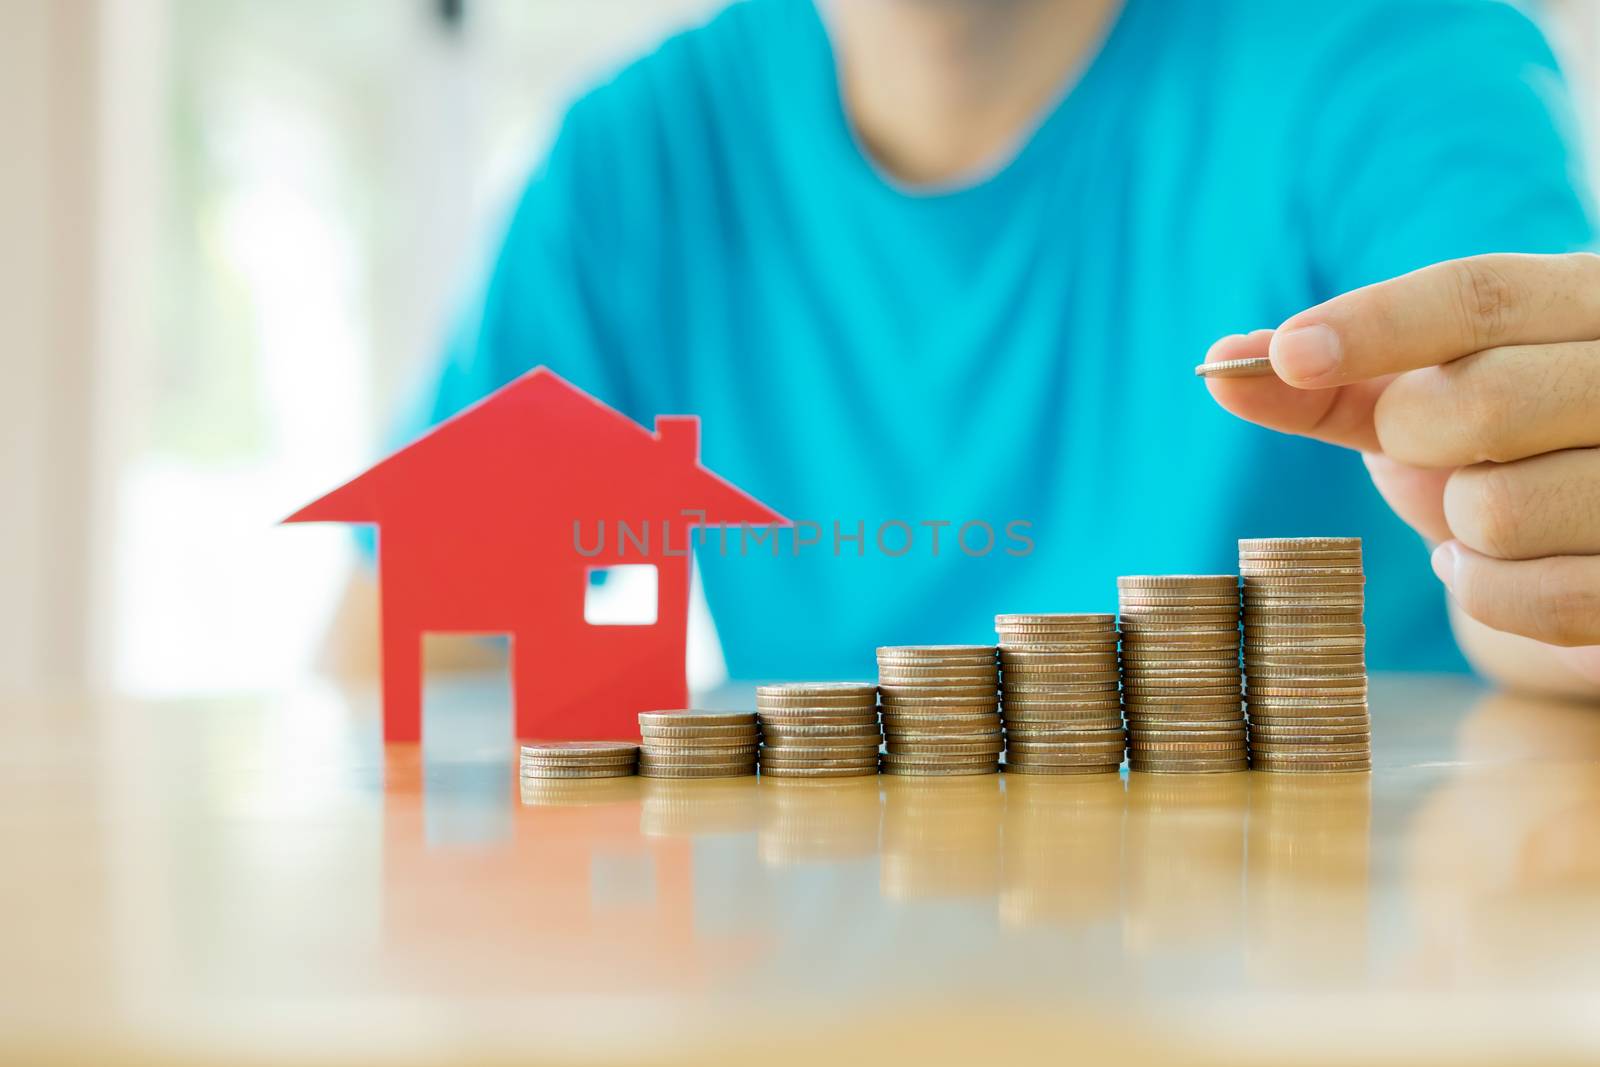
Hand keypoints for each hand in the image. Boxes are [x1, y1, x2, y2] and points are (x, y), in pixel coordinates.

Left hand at [1203, 253, 1599, 688]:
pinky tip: (1503, 564)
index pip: (1481, 296)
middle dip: (1415, 441)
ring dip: (1458, 529)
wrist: (1591, 549)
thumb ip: (1329, 385)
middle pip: (1478, 402)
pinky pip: (1537, 599)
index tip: (1288, 354)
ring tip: (1487, 513)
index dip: (1376, 326)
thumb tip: (1222, 358)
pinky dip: (1489, 593)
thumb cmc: (1500, 454)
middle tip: (1436, 453)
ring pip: (1495, 511)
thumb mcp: (1418, 405)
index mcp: (1588, 301)